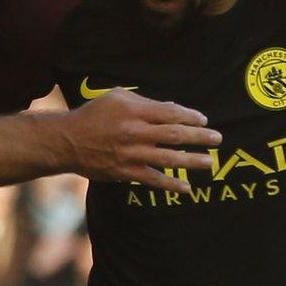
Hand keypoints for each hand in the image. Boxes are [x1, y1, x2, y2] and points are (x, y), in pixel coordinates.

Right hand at [60, 90, 220, 192]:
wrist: (67, 141)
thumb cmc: (93, 115)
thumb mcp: (116, 97)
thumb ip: (144, 102)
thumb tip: (172, 109)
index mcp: (134, 111)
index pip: (171, 113)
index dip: (191, 117)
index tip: (204, 121)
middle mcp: (135, 132)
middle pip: (175, 135)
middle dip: (200, 138)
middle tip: (217, 139)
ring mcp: (131, 154)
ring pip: (169, 158)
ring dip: (192, 161)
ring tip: (209, 162)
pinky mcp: (125, 172)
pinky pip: (153, 179)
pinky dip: (171, 184)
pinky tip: (186, 187)